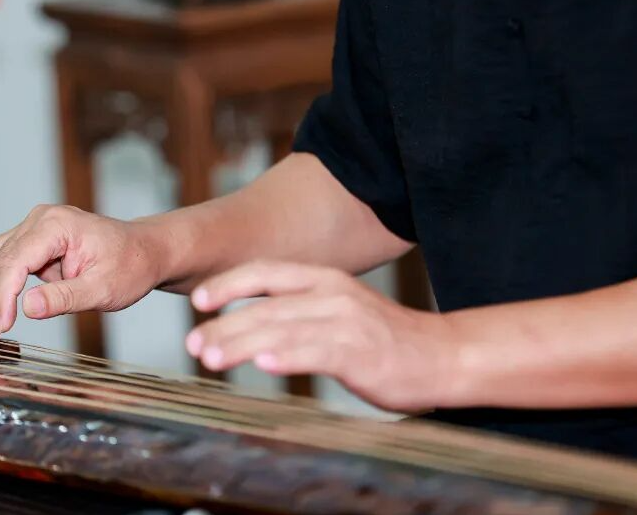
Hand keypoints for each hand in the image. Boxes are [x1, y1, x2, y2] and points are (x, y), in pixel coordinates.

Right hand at [0, 205, 166, 345]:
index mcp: (56, 225)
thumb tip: (28, 308)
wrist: (148, 250)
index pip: (15, 262)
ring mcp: (35, 229)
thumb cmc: (132, 265)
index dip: (1, 298)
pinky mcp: (34, 243)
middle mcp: (40, 221)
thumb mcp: (105, 287)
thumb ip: (66, 297)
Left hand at [184, 260, 457, 412]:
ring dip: (241, 342)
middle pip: (265, 305)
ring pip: (282, 328)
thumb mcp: (338, 313)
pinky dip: (288, 356)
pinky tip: (264, 364)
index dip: (228, 284)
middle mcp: (331, 293)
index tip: (197, 301)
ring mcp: (346, 321)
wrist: (444, 355)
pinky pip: (316, 352)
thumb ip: (299, 313)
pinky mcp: (359, 352)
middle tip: (192, 345)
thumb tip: (251, 329)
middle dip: (223, 324)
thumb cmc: (384, 340)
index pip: (265, 272)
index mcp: (323, 279)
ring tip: (210, 358)